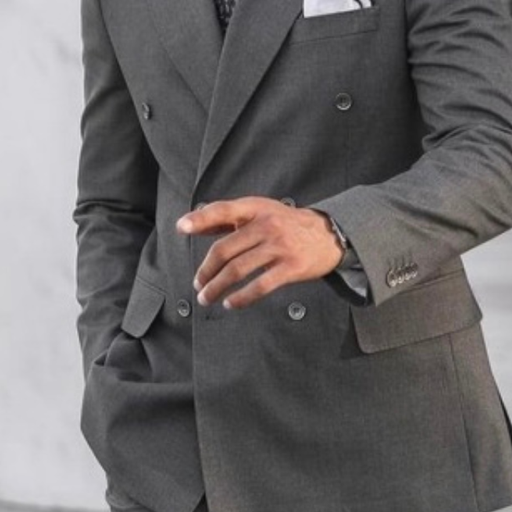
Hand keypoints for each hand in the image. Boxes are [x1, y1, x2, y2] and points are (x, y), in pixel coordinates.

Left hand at [177, 197, 342, 307]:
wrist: (329, 234)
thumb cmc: (287, 224)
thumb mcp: (260, 212)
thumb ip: (228, 219)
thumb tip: (192, 224)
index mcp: (256, 209)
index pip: (222, 211)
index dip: (200, 219)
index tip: (181, 228)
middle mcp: (266, 225)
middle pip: (224, 249)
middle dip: (206, 271)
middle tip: (198, 284)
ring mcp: (279, 247)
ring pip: (238, 270)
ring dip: (217, 287)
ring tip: (207, 298)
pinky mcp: (291, 268)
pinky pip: (260, 286)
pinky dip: (241, 297)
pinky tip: (231, 303)